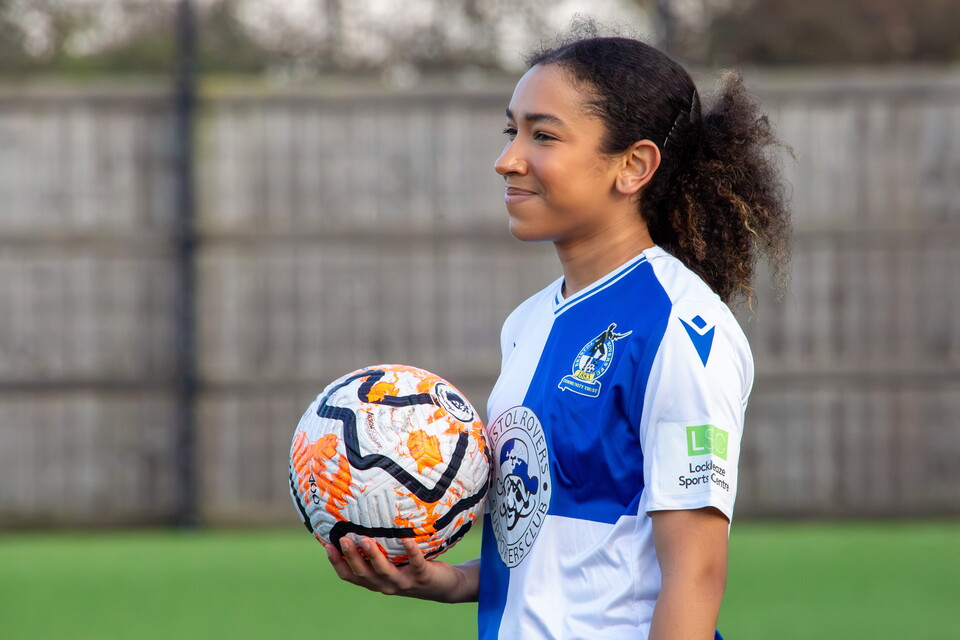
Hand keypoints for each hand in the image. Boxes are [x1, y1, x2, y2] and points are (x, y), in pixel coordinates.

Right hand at [324, 537, 478, 602]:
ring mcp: (404, 582)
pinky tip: (407, 540)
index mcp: (375, 581)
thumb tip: (359, 520)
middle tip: (342, 539)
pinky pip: (416, 564)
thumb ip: (376, 549)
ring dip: (374, 556)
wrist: (443, 585)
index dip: (338, 563)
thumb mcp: (391, 560)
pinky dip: (411, 552)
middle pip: (363, 573)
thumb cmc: (411, 567)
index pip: (350, 575)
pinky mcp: (423, 576)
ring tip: (365, 539)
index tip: (327, 545)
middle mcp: (386, 584)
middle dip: (351, 557)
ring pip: (384, 571)